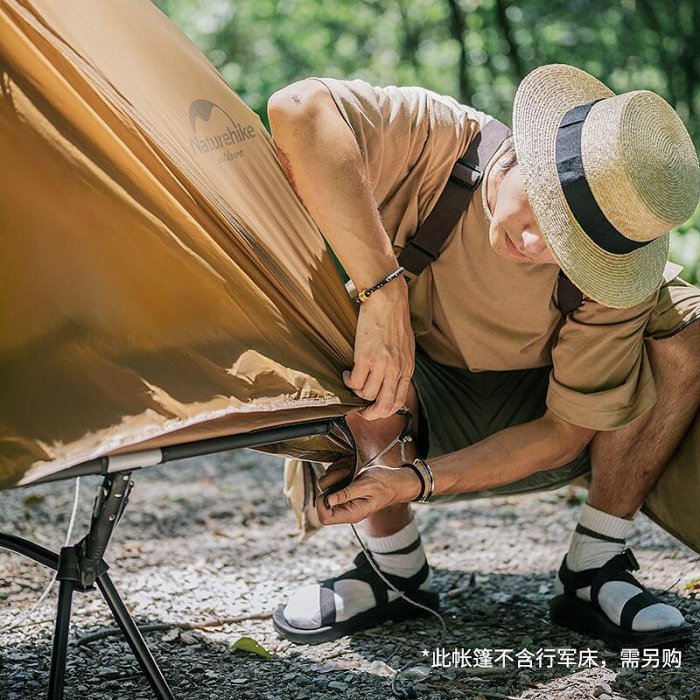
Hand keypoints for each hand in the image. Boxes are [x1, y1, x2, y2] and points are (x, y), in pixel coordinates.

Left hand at [316, 465, 420, 525]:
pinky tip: (348, 475)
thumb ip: (346, 494)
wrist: (394, 482)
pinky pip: (333, 489)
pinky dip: (337, 479)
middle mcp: (347, 512)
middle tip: (341, 479)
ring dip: (333, 482)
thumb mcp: (365, 486)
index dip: (322, 504)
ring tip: (347, 475)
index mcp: (351, 514)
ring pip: (326, 496)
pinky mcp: (347, 497)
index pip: (325, 518)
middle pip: (322, 507)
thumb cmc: (383, 484)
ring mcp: (346, 505)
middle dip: (327, 490)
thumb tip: (328, 500)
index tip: (330, 490)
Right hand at [344, 278, 414, 419]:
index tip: (373, 410)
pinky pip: (355, 382)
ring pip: (367, 395)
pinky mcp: (365, 357)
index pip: (398, 402)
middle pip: (383, 405)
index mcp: (407, 368)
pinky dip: (348, 381)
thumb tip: (390, 379)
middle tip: (360, 410)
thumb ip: (400, 365)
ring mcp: (381, 365)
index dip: (384, 411)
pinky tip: (348, 372)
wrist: (388, 300)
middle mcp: (396, 370)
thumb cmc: (395, 319)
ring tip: (353, 381)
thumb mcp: (405, 347)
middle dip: (370, 413)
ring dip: (356, 393)